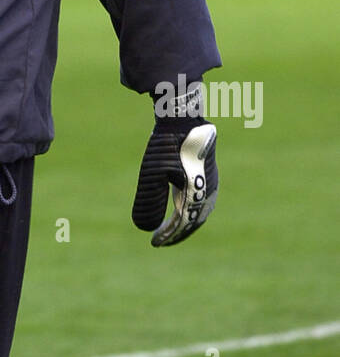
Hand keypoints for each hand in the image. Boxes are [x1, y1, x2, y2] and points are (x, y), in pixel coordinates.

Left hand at [132, 119, 217, 246]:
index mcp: (199, 192)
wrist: (181, 113)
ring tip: (171, 228)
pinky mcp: (208, 169)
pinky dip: (191, 206)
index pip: (183, 222)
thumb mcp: (152, 172)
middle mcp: (209, 188)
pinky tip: (180, 204)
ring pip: (201, 208)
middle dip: (179, 232)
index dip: (169, 235)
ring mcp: (211, 178)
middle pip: (195, 218)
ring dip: (186, 220)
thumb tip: (144, 227)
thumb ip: (149, 200)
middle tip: (162, 240)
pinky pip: (202, 196)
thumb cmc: (166, 143)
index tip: (154, 242)